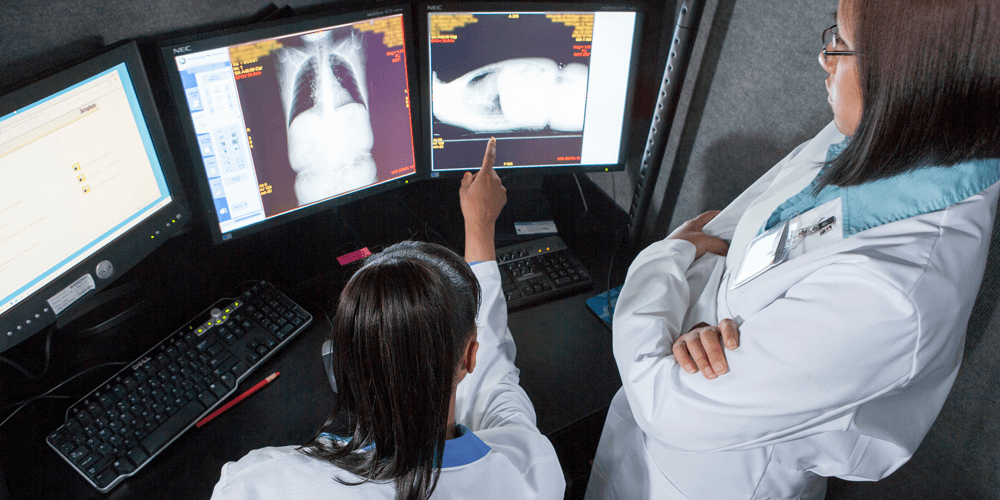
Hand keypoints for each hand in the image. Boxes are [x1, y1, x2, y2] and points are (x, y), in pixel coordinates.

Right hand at [460, 138, 505, 261]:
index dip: (490, 147)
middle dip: (481, 178)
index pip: (488, 157)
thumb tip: (470, 175)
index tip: (493, 140)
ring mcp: (501, 188)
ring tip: (479, 199)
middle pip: (487, 173)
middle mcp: (495, 180)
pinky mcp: (503, 196)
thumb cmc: (471, 208)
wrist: (481, 223)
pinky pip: (496, 191)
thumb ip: (466, 179)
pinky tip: (485, 202)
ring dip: (486, 187)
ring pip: (492, 182)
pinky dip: (491, 194)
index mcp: (485, 176)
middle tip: (473, 190)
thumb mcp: (463, 191)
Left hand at [667, 211, 728, 258]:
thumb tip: (726, 249)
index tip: (730, 217)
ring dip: (714, 246)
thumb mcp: (704, 241)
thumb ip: (718, 243)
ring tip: (724, 250)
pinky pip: (702, 252)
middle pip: (709, 230)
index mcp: (693, 224)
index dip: (720, 215)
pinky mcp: (688, 253)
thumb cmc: (680, 245)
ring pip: (706, 242)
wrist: (667, 260)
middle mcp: (691, 232)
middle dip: (720, 233)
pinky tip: (714, 258)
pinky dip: (709, 254)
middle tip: (730, 237)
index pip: (709, 215)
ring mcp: (689, 243)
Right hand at [672, 319, 739, 379]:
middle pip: (708, 336)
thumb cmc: (719, 356)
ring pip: (694, 343)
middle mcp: (705, 331)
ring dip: (702, 360)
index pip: (726, 325)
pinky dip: (685, 360)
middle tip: (721, 370)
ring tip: (710, 375)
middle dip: (715, 353)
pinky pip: (679, 350)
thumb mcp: (729, 354)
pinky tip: (692, 371)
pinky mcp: (679, 344)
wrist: (700, 354)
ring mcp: (691, 336)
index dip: (729, 334)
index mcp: (720, 330)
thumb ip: (734, 356)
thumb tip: (743, 367)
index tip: (733, 347)